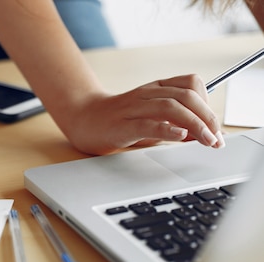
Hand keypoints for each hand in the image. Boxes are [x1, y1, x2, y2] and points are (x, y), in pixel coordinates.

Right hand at [64, 74, 224, 154]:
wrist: (82, 120)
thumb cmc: (117, 121)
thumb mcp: (151, 121)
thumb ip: (175, 126)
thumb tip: (202, 135)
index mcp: (156, 89)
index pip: (191, 84)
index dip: (207, 102)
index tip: (214, 125)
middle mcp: (146, 94)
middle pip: (186, 96)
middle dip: (207, 117)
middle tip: (216, 137)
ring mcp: (133, 108)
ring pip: (171, 107)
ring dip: (195, 124)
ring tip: (206, 140)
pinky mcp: (121, 125)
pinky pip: (148, 124)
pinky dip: (168, 130)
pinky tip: (180, 136)